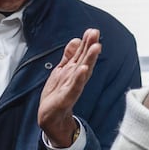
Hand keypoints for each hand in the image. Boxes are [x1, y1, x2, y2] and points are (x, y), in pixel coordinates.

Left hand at [38, 28, 101, 146]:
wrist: (52, 119)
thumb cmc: (57, 96)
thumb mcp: (62, 71)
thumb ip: (69, 56)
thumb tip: (76, 40)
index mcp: (74, 71)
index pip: (82, 54)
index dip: (87, 42)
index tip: (93, 30)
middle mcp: (75, 78)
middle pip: (84, 60)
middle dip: (90, 47)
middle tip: (96, 34)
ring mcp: (72, 88)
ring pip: (82, 72)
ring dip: (89, 60)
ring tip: (96, 48)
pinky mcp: (65, 99)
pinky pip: (73, 88)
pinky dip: (78, 79)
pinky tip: (83, 70)